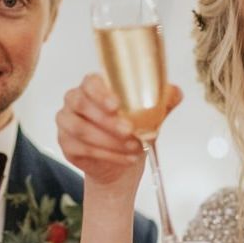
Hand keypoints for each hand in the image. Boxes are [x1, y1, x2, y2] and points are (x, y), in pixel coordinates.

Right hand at [57, 73, 181, 188]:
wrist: (121, 160)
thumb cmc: (132, 129)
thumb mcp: (150, 114)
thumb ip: (163, 100)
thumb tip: (176, 92)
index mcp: (93, 86)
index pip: (90, 82)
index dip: (101, 93)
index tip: (117, 105)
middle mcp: (75, 100)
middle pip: (82, 105)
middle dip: (107, 120)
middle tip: (130, 131)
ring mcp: (67, 122)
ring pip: (81, 129)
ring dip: (109, 140)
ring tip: (133, 148)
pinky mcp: (67, 144)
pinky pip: (82, 149)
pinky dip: (107, 155)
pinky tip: (125, 158)